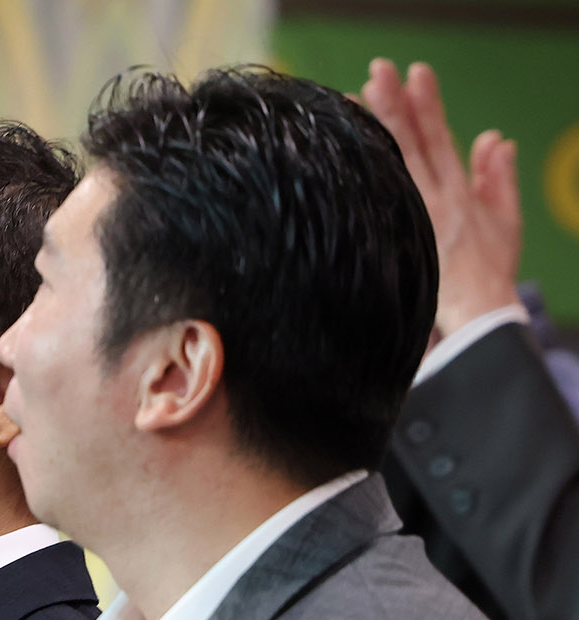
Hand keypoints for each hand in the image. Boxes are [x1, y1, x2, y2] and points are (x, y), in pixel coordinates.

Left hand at [362, 59, 521, 338]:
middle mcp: (433, 200)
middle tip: (379, 70)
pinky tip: (346, 150)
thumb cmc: (488, 274)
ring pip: (392, 165)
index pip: (439, 138)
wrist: (476, 318)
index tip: (414, 75)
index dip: (426, 105)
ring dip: (375, 129)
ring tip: (357, 96)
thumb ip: (500, 177)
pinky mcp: (399, 237)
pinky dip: (364, 171)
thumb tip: (496, 137)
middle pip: (411, 143)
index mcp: (458, 193)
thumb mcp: (506, 222)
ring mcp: (413, 217)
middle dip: (395, 104)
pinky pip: (378, 196)